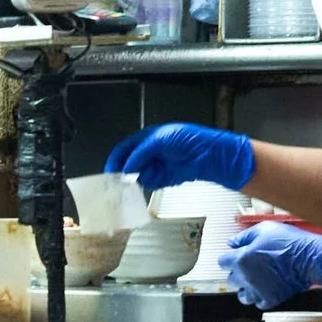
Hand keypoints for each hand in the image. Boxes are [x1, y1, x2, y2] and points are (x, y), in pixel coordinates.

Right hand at [105, 122, 254, 192]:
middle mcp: (151, 151)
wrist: (211, 154)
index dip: (116, 159)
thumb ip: (141, 153)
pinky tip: (150, 184)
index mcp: (148, 137)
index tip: (110, 172)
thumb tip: (127, 166)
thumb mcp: (160, 140)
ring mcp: (158, 164)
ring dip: (136, 179)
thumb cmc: (189, 139)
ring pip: (139, 174)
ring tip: (133, 184)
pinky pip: (151, 182)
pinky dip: (148, 184)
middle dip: (123, 172)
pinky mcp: (166, 177)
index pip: (125, 148)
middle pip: (129, 163)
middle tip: (117, 183)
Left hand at [220, 221, 321, 311]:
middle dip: (237, 272)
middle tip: (249, 266)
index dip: (229, 258)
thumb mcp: (264, 229)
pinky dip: (260, 297)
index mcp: (241, 259)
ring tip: (257, 280)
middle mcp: (245, 277)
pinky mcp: (270, 299)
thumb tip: (232, 242)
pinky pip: (258, 303)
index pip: (222, 262)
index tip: (235, 256)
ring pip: (242, 295)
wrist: (309, 258)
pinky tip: (267, 287)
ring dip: (246, 287)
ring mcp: (257, 291)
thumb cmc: (288, 242)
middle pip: (231, 279)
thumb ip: (244, 236)